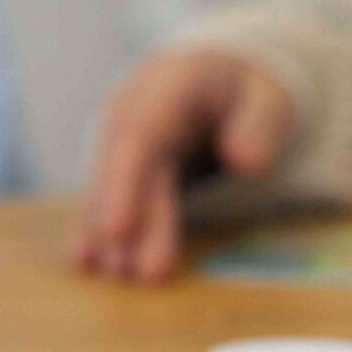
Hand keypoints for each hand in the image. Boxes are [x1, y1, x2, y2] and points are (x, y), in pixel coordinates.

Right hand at [73, 49, 294, 282]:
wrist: (219, 76)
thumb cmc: (244, 92)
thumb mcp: (267, 99)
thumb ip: (260, 126)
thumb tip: (248, 162)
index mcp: (168, 86)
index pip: (140, 135)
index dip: (125, 183)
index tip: (119, 228)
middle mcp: (133, 108)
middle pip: (123, 168)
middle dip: (126, 221)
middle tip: (136, 274)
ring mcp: (121, 135)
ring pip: (108, 184)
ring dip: (106, 231)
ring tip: (115, 276)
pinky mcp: (121, 161)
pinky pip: (104, 193)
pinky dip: (93, 225)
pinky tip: (84, 259)